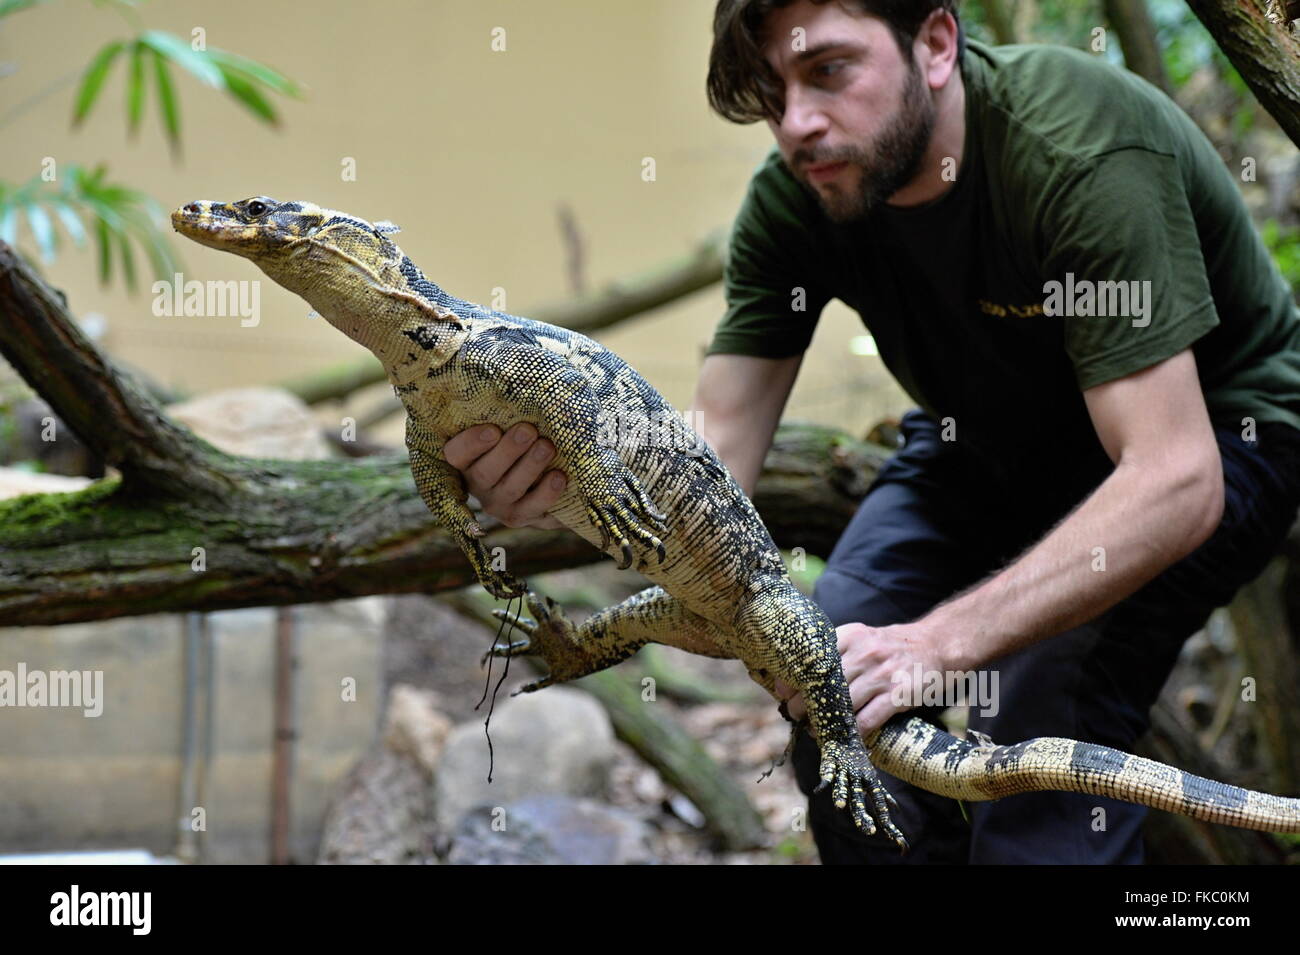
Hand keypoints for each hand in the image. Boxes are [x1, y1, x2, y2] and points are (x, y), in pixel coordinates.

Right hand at [443, 422, 567, 530]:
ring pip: (509, 489)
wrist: (548, 475)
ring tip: (547, 447)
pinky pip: (531, 508)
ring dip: (529, 467)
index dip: (471, 443)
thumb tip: (525, 388)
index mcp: (467, 458)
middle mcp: (477, 483)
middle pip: (484, 472)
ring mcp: (497, 504)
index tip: (493, 429)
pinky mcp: (519, 517)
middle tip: (528, 430)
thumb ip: (509, 415)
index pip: (456, 454)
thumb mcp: (511, 426)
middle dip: (508, 450)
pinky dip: (546, 493)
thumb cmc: (525, 437)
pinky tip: (559, 476)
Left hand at [776, 621, 941, 736]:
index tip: (782, 693)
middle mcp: (865, 653)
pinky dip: (852, 734)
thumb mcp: (862, 638)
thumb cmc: (890, 648)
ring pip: (842, 705)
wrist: (936, 646)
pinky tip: (844, 738)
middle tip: (794, 715)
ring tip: (815, 730)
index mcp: (851, 636)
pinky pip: (867, 721)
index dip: (793, 679)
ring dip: (824, 722)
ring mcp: (882, 674)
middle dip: (803, 703)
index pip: (813, 658)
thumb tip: (792, 679)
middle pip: (823, 683)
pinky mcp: (898, 695)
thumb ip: (833, 654)